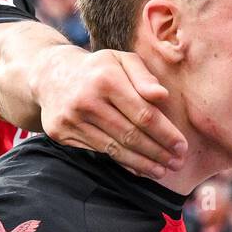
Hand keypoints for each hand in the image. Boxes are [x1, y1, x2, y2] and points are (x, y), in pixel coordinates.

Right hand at [32, 46, 186, 180]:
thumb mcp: (121, 60)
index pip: (143, 113)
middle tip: (176, 164)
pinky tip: (138, 168)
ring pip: (114, 149)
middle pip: (130, 135)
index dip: (165, 133)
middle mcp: (86, 100)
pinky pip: (98, 153)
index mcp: (106, 78)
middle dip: (157, 152)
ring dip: (141, 163)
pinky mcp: (61, 134)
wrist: (50, 76)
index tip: (181, 147)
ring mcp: (71, 119)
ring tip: (161, 171)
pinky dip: (121, 163)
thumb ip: (143, 76)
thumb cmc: (97, 69)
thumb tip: (162, 96)